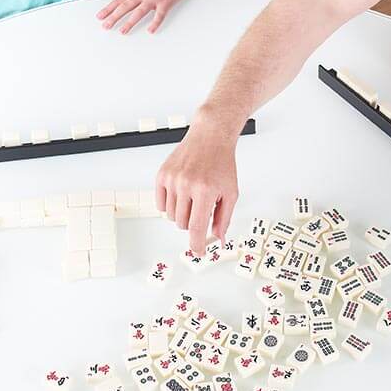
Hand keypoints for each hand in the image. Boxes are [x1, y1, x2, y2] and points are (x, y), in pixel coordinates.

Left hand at [96, 0, 196, 34]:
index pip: (119, 0)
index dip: (108, 9)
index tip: (100, 16)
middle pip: (125, 6)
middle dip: (114, 17)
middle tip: (105, 26)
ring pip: (139, 11)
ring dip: (130, 22)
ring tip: (123, 31)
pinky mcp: (166, 2)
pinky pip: (159, 15)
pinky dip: (154, 23)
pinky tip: (150, 31)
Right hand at [156, 118, 238, 253]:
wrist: (209, 137)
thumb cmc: (222, 164)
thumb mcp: (230, 193)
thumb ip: (224, 219)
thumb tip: (218, 240)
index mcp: (206, 191)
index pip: (197, 227)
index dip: (197, 244)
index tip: (197, 252)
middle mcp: (186, 184)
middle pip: (182, 224)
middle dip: (192, 223)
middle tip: (201, 208)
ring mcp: (172, 179)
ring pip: (170, 216)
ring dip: (181, 214)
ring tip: (192, 198)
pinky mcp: (161, 175)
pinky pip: (159, 204)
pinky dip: (169, 205)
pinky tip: (181, 194)